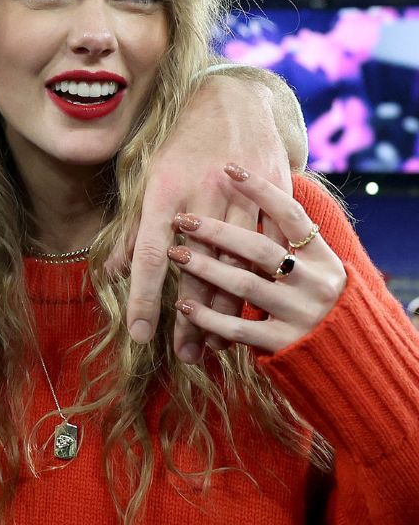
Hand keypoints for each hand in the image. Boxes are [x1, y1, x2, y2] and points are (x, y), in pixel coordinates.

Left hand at [115, 74, 291, 361]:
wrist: (234, 101)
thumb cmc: (180, 144)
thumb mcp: (148, 179)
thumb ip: (133, 229)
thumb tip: (114, 271)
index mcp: (164, 192)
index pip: (150, 256)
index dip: (145, 298)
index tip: (140, 336)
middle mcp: (202, 196)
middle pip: (197, 270)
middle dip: (191, 318)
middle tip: (184, 355)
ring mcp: (241, 197)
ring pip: (237, 266)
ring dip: (227, 310)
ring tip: (214, 345)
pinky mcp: (274, 196)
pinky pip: (270, 250)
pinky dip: (262, 282)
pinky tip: (253, 311)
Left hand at [168, 164, 345, 352]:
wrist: (351, 358)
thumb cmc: (314, 301)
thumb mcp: (313, 268)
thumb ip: (283, 242)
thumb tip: (243, 201)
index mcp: (322, 258)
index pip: (291, 214)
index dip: (261, 190)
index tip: (229, 167)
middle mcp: (316, 283)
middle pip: (260, 249)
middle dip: (217, 232)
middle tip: (182, 219)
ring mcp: (302, 314)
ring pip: (246, 285)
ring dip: (205, 269)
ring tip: (174, 255)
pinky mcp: (286, 343)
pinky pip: (240, 329)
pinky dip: (209, 317)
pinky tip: (184, 305)